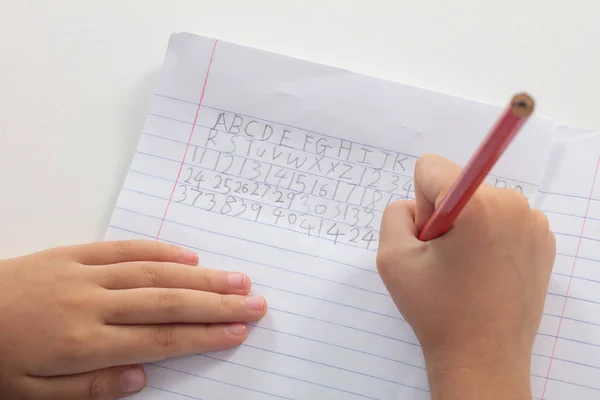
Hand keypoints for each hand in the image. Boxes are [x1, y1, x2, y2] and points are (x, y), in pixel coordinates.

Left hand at [0, 240, 266, 398]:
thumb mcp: (31, 395)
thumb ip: (91, 388)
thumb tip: (143, 378)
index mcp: (83, 343)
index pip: (160, 338)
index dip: (204, 334)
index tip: (238, 330)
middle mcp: (92, 303)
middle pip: (168, 301)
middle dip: (217, 302)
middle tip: (255, 301)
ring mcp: (84, 273)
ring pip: (154, 271)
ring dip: (199, 274)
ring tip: (235, 277)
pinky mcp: (73, 253)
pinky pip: (123, 247)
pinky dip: (159, 249)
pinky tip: (187, 253)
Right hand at [376, 155, 554, 399]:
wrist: (483, 357)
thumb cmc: (436, 310)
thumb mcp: (391, 258)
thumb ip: (394, 214)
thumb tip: (416, 204)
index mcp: (476, 203)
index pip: (431, 168)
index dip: (419, 204)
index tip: (430, 240)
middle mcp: (512, 203)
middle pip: (458, 185)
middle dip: (445, 216)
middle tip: (446, 261)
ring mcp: (534, 222)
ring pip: (480, 202)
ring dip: (467, 227)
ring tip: (467, 270)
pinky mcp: (543, 239)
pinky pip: (503, 219)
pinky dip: (489, 237)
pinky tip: (487, 272)